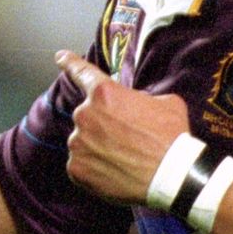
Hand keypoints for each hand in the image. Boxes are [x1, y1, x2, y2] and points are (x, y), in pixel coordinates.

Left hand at [55, 49, 192, 205]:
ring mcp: (78, 143)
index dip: (70, 63)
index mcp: (105, 93)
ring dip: (99, 146)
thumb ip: (140, 98)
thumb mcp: (165, 102)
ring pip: (84, 141)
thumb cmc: (172, 137)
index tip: (60, 57)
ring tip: (124, 158)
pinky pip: (82, 164)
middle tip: (127, 138)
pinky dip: (95, 167)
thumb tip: (135, 104)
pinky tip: (115, 171)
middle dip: (104, 124)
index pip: (82, 72)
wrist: (172, 176)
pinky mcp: (76, 168)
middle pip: (89, 116)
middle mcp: (85, 115)